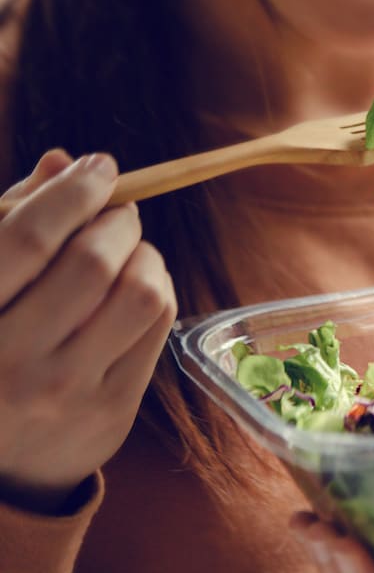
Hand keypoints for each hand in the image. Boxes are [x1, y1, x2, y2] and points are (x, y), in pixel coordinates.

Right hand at [0, 150, 176, 512]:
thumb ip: (11, 223)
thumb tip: (63, 162)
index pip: (27, 238)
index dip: (72, 192)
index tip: (99, 167)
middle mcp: (11, 359)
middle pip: (91, 262)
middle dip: (117, 220)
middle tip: (118, 210)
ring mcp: (65, 390)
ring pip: (140, 295)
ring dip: (146, 256)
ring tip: (129, 250)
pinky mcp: (112, 410)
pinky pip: (158, 329)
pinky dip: (159, 290)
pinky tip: (139, 287)